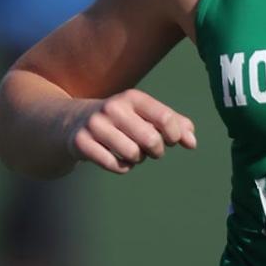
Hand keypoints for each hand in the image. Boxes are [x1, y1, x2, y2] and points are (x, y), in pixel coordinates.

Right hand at [67, 89, 196, 172]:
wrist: (73, 122)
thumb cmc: (121, 121)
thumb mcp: (145, 116)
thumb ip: (174, 125)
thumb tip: (192, 142)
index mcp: (132, 98)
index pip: (166, 119)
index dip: (175, 136)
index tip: (171, 140)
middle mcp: (113, 108)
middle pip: (151, 140)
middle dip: (156, 151)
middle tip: (149, 149)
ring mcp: (96, 125)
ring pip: (133, 155)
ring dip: (137, 159)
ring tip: (130, 152)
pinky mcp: (82, 142)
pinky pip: (115, 165)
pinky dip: (122, 167)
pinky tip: (115, 159)